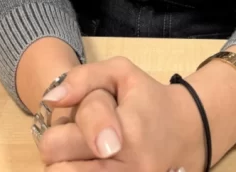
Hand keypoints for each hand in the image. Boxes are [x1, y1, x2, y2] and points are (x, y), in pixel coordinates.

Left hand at [35, 56, 206, 171]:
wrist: (184, 131)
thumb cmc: (147, 98)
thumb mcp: (120, 72)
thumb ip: (83, 78)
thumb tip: (51, 99)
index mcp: (126, 131)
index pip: (65, 138)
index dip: (60, 128)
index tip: (70, 122)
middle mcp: (129, 166)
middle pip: (58, 166)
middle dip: (59, 147)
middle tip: (75, 135)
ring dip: (67, 163)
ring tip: (82, 150)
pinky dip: (80, 170)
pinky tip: (90, 161)